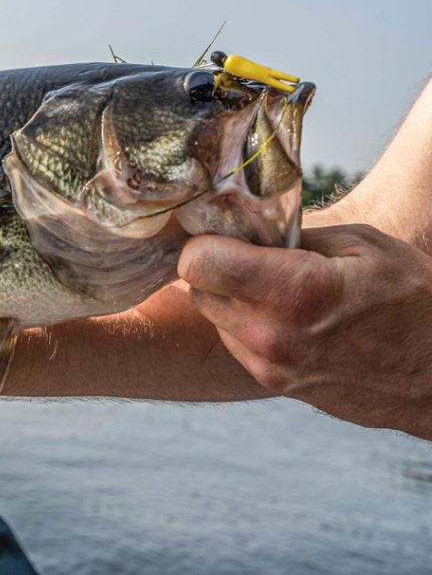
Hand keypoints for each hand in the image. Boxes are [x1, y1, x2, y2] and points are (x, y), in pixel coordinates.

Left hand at [179, 224, 431, 438]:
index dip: (203, 241)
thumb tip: (245, 224)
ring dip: (229, 294)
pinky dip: (243, 321)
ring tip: (273, 285)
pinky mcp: (271, 382)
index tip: (224, 230)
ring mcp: (267, 365)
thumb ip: (293, 234)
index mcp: (292, 292)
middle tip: (249, 253)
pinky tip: (283, 312)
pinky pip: (232, 339)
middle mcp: (269, 334)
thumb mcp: (362, 245)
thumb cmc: (413, 301)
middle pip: (197, 287)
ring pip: (210, 314)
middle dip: (215, 265)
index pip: (196, 263)